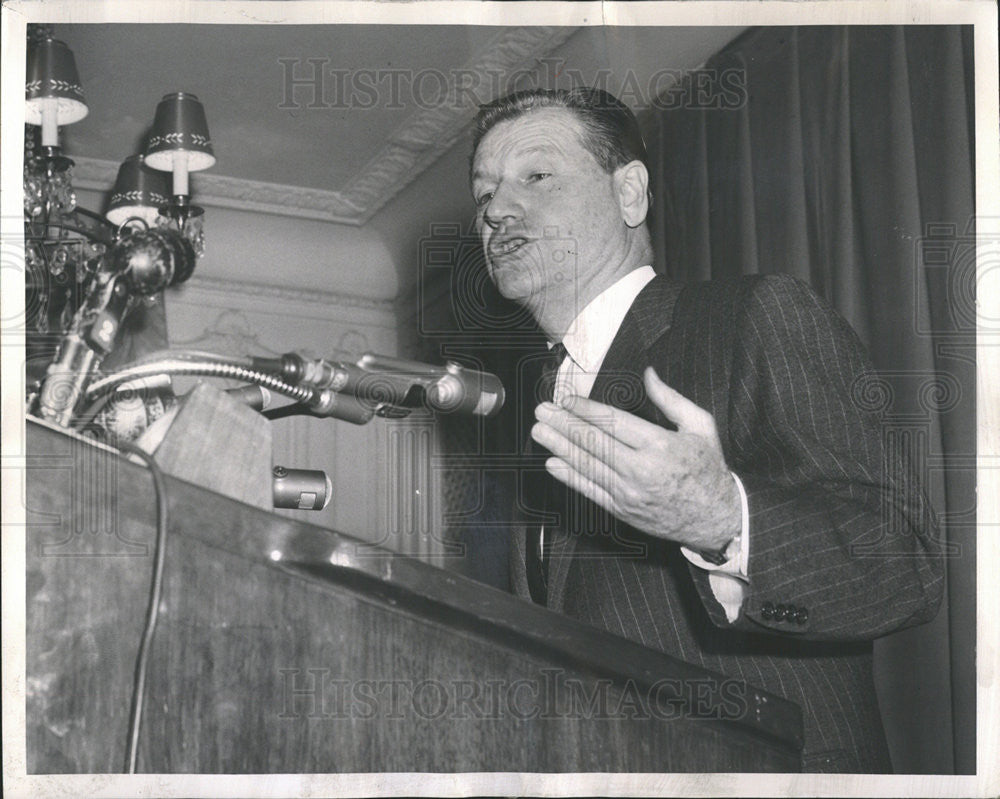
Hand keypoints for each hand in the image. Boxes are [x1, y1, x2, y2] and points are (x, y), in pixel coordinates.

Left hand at [530, 366, 739, 550]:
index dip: (586, 410)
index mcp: (661, 445)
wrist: (716, 518)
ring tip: (541, 432)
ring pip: (587, 466)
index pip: (614, 423)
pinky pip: (590, 491)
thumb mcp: (701, 426)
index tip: (568, 400)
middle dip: (564, 425)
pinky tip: (553, 464)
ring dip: (560, 447)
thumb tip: (648, 374)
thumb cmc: (708, 469)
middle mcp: (642, 470)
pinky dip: (569, 477)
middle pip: (594, 443)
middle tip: (543, 411)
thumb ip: (671, 399)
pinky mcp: (623, 510)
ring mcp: (629, 492)